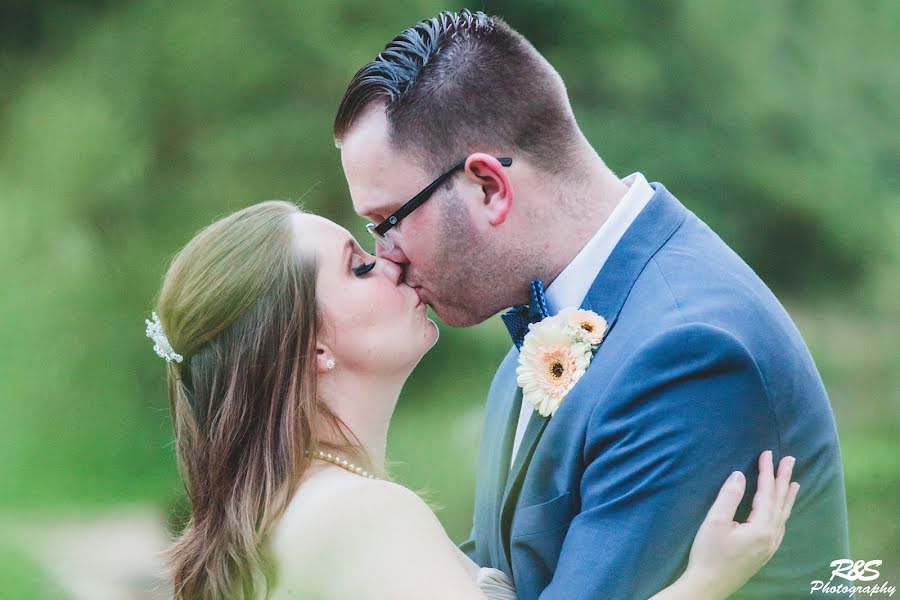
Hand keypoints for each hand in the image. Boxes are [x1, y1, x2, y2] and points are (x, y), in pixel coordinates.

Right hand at [682, 450, 798, 598]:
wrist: (708, 586)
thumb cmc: (708, 554)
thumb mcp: (715, 522)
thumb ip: (729, 496)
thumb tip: (739, 474)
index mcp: (761, 528)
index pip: (767, 493)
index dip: (767, 471)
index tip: (768, 453)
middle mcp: (771, 537)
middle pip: (780, 502)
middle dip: (783, 479)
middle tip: (790, 459)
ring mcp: (770, 547)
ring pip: (783, 515)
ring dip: (787, 496)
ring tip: (794, 482)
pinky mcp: (764, 553)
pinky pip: (780, 526)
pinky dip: (783, 512)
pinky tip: (782, 510)